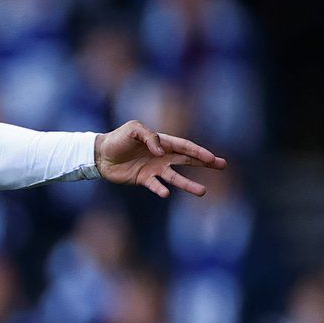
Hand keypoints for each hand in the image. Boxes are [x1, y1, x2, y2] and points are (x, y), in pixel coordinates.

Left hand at [94, 120, 226, 197]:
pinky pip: (156, 186)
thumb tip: (161, 151)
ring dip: (188, 184)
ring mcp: (154, 169)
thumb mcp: (133, 129)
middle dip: (205, 163)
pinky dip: (161, 189)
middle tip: (222, 165)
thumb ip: (149, 137)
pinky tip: (166, 193)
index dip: (199, 152)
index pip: (185, 146)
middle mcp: (162, 156)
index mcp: (162, 142)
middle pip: (188, 160)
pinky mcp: (144, 180)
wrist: (100, 154)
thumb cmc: (118, 139)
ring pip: (176, 178)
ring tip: (202, 191)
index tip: (212, 157)